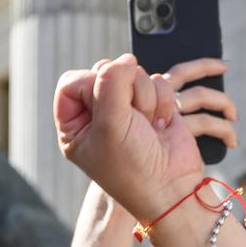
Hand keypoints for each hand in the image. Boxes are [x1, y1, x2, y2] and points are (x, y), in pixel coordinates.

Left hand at [55, 55, 234, 221]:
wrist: (173, 187)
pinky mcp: (153, 106)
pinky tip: (160, 125)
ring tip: (146, 126)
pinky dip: (162, 102)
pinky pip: (156, 81)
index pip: (72, 82)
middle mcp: (98, 115)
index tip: (106, 107)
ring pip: (134, 74)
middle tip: (131, 120)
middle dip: (124, 92)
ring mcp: (126, 110)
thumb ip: (110, 83)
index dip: (91, 85)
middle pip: (105, 72)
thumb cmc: (134, 168)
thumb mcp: (110, 124)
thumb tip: (125, 59)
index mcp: (74, 126)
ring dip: (145, 98)